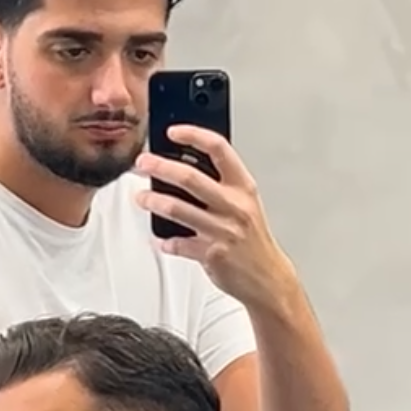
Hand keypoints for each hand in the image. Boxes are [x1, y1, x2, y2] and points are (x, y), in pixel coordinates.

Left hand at [134, 127, 293, 310]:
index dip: (194, 135)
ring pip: (177, 209)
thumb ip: (222, 185)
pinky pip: (179, 244)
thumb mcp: (246, 204)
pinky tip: (162, 239)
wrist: (268, 277)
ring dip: (153, 201)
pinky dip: (166, 240)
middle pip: (190, 177)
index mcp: (244, 188)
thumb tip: (185, 167)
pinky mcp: (212, 254)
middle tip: (143, 163)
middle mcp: (234, 206)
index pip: (219, 149)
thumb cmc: (253, 240)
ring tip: (142, 197)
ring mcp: (222, 231)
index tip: (173, 132)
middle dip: (160, 166)